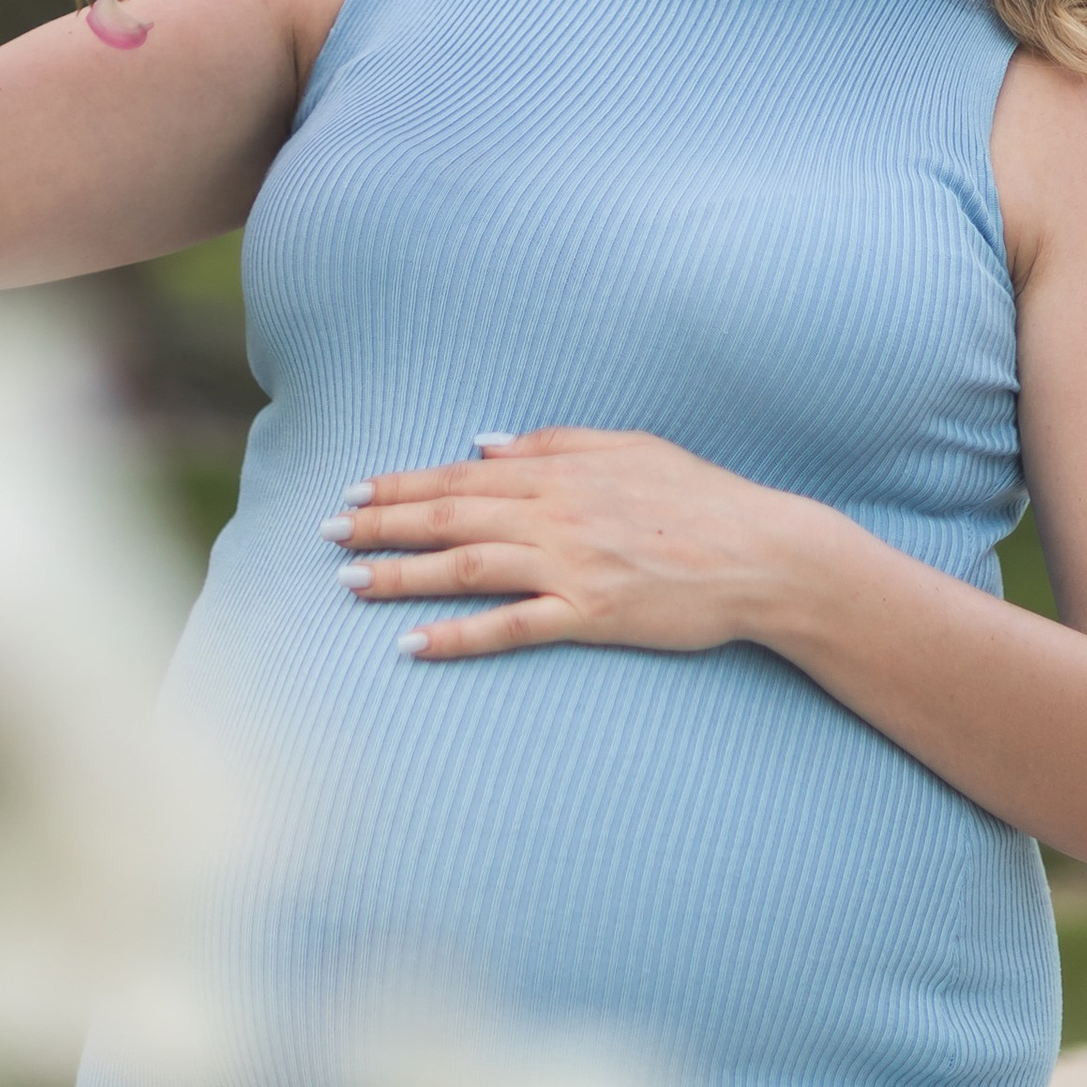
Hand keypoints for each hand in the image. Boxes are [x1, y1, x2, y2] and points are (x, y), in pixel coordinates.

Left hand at [322, 427, 803, 661]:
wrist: (760, 553)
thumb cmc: (697, 497)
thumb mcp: (626, 446)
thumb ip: (551, 442)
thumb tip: (479, 443)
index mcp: (561, 470)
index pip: (462, 476)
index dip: (402, 484)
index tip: (354, 491)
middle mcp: (556, 514)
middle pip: (451, 517)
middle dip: (382, 524)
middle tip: (326, 533)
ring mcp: (571, 566)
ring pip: (468, 568)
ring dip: (403, 575)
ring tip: (351, 583)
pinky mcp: (591, 616)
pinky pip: (512, 628)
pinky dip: (459, 635)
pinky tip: (414, 645)